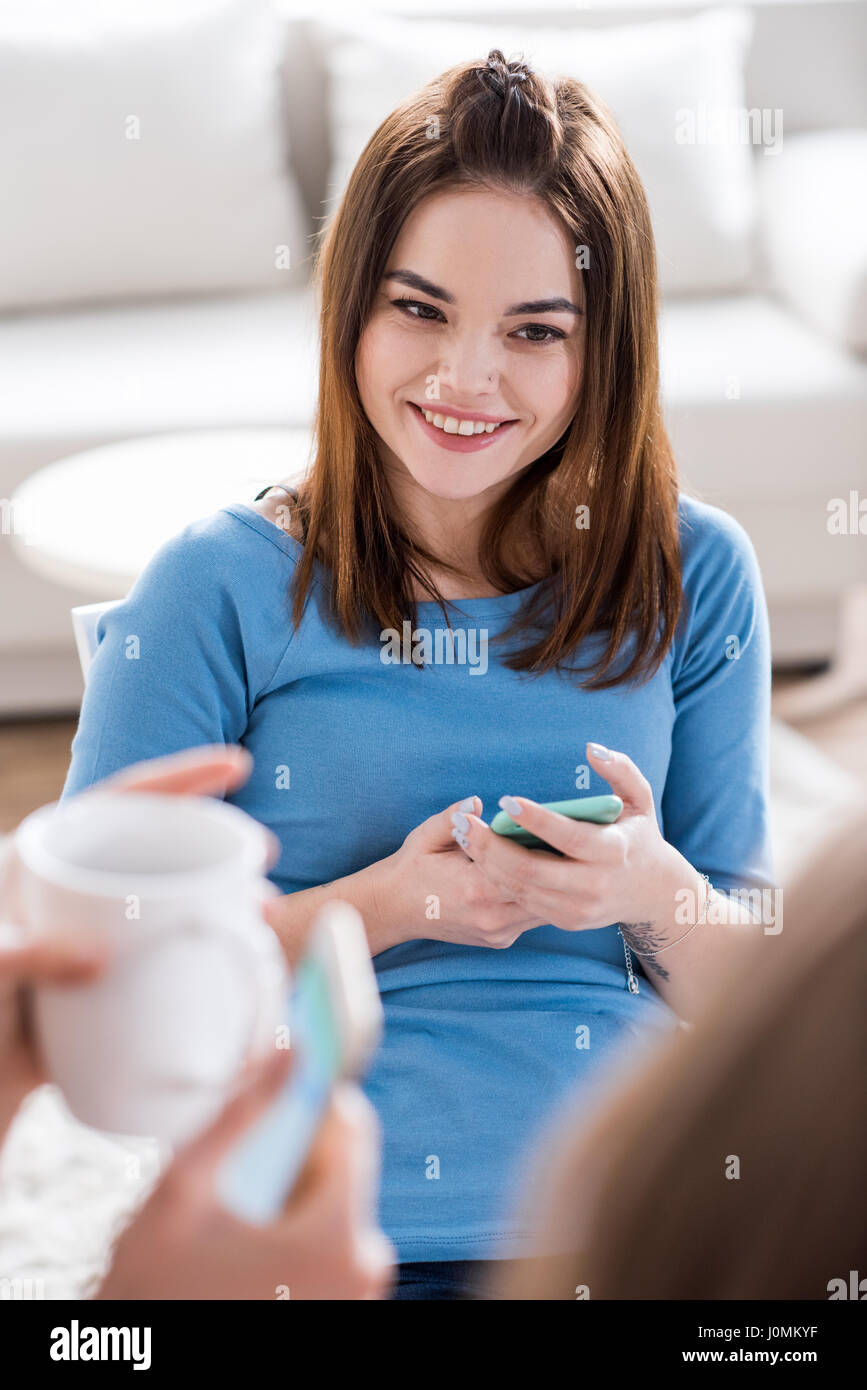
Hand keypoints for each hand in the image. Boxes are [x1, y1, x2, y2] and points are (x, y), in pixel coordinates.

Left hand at [0, 745, 275, 1134]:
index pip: (121, 800)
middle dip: (222, 845)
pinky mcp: (127, 981)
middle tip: (264, 856)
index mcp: (52, 858)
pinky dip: (216, 958)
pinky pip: (180, 959)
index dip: (181, 777)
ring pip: (179, 903)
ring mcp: (111, 934)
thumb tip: (100, 958)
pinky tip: (249, 965)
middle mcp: (87, 888)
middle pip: (164, 848)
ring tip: (265, 915)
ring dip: (229, 902)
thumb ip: (25, 955)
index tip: (236, 765)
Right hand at [96, 1052, 393, 1300]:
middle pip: (342, 1167)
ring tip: (235, 1224)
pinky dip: (297, 1235)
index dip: (312, 1100)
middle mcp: (363, 1268)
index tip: (274, 1099)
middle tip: (235, 1181)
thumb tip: (290, 1049)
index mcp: (335, 1235)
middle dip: (294, 1157)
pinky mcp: (345, 1308)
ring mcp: (357, 1296)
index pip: (352, 1127)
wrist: (149, 1359)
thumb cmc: (156, 1285)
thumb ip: (240, 1114)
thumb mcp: (182, 1188)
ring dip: (292, 1197)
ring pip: (335, 1205)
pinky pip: (332, 1246)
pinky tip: (247, 1253)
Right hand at [374, 796, 551, 948]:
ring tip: (566, 860)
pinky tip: (548, 879)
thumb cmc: (412, 867)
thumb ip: (452, 817)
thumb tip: (475, 801)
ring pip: (543, 910)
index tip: (557, 828)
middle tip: (572, 843)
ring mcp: (497, 933)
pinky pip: (530, 919)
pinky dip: (539, 900)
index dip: (543, 847)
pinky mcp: (499, 941)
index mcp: (475, 888)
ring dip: (553, 887)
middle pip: (542, 891)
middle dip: (557, 867)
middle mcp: (491, 916)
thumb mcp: (427, 836)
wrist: (393, 909)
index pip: (524, 866)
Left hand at [450, 743, 686, 932]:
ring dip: (486, 863)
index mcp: (613, 851)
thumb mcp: (641, 799)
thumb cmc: (639, 835)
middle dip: (492, 847)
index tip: (506, 799)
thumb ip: (621, 770)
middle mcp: (595, 885)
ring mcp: (579, 908)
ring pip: (520, 888)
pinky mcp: (567, 920)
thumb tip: (591, 749)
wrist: (652, 893)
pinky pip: (523, 901)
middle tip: (465, 822)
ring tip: (463, 834)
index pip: (569, 837)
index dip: (536, 819)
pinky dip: (498, 880)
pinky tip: (478, 857)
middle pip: (531, 870)